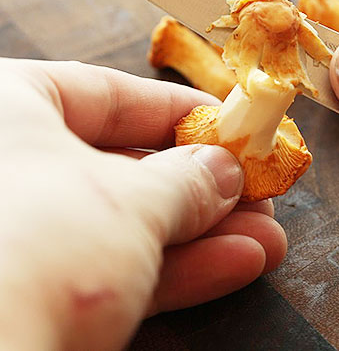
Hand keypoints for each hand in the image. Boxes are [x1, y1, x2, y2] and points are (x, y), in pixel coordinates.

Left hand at [0, 59, 286, 349]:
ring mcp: (21, 235)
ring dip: (204, 235)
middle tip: (258, 194)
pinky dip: (176, 269)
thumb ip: (187, 180)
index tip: (232, 125)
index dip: (181, 109)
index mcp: (5, 109)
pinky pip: (114, 270)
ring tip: (265, 240)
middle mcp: (7, 168)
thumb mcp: (130, 201)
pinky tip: (234, 266)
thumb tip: (224, 171)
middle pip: (124, 167)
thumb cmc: (37, 247)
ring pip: (127, 225)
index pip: (106, 93)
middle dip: (205, 188)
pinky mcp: (34, 293)